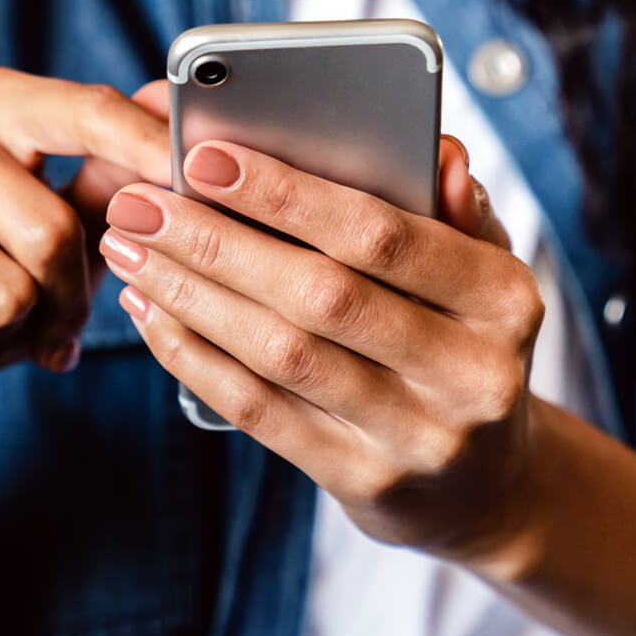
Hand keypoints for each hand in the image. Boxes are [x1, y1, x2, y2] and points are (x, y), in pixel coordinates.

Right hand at [0, 70, 170, 433]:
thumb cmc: (4, 273)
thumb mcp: (73, 223)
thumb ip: (120, 170)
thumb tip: (172, 109)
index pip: (84, 110)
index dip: (145, 149)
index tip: (194, 177)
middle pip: (49, 227)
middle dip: (70, 297)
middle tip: (61, 322)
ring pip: (0, 289)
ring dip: (16, 332)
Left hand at [98, 136, 543, 562]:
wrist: (486, 484)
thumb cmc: (464, 340)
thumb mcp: (483, 270)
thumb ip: (453, 207)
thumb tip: (436, 151)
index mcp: (505, 299)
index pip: (385, 235)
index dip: (289, 194)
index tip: (205, 157)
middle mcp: (472, 373)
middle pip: (321, 295)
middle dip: (217, 242)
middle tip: (139, 203)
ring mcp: (419, 437)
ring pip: (282, 355)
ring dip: (191, 296)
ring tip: (130, 249)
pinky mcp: (365, 483)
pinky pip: (262, 412)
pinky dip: (195, 357)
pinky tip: (152, 313)